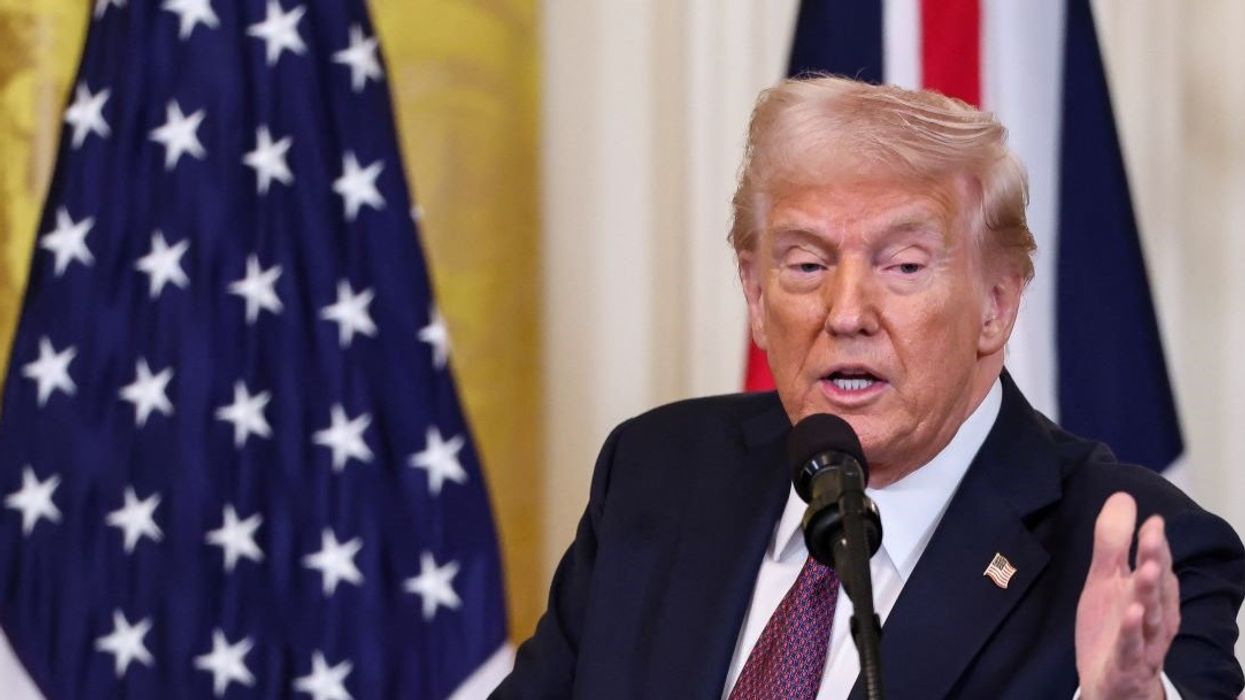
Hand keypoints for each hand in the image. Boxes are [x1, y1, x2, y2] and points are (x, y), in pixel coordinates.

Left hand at [1076, 492, 1179, 699]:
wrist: (1112, 685)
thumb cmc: (1114, 627)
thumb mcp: (1106, 581)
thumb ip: (1114, 542)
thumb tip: (1124, 498)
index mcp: (1150, 594)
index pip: (1155, 565)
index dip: (1153, 545)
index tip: (1151, 520)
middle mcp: (1153, 616)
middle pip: (1156, 586)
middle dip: (1155, 560)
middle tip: (1153, 534)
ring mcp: (1142, 642)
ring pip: (1150, 616)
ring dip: (1148, 591)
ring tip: (1145, 568)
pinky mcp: (1127, 666)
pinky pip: (1130, 649)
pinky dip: (1131, 632)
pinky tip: (1131, 613)